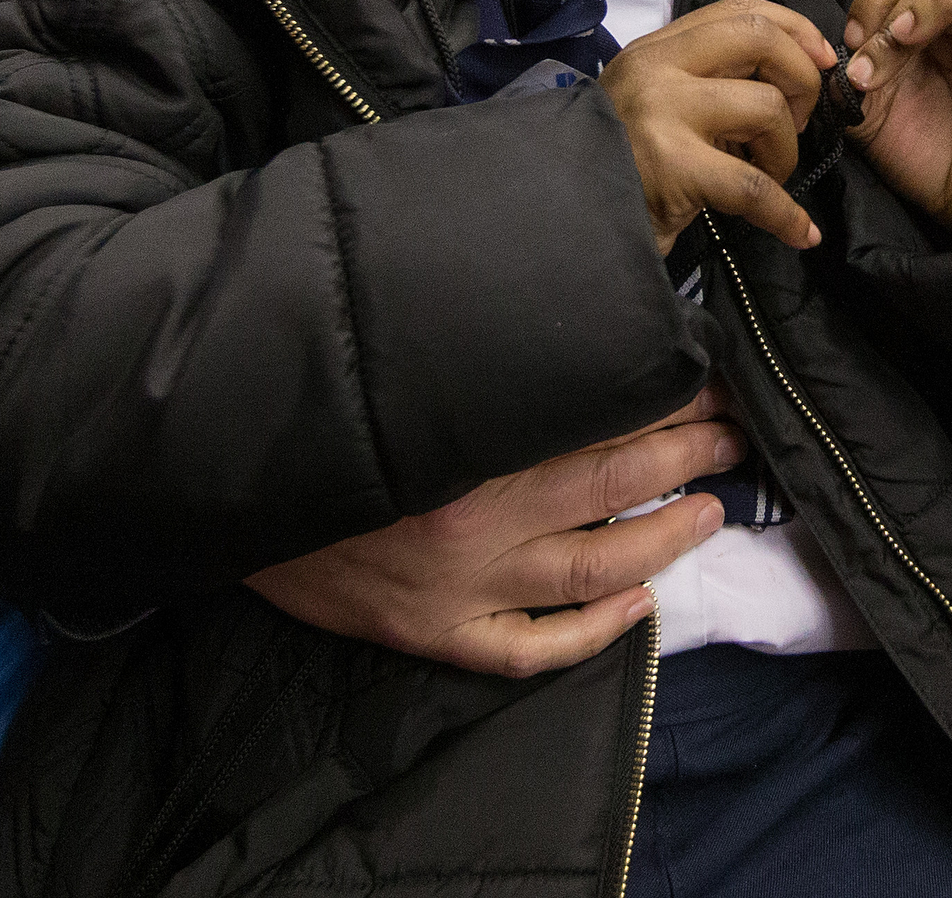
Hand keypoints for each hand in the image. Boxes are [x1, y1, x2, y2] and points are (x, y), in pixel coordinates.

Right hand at [246, 384, 744, 676]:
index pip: (596, 415)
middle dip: (688, 456)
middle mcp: (468, 518)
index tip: (706, 377)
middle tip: (734, 433)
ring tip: (713, 509)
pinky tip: (642, 605)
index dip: (663, 399)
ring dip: (666, 540)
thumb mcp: (392, 358)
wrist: (217, 481)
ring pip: (593, 570)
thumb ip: (480, 346)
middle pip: (612, 484)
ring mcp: (455, 587)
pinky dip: (595, 633)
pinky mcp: (432, 634)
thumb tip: (560, 302)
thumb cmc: (317, 411)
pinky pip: (530, 649)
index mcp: (463, 440)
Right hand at [600, 0, 836, 253]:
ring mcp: (662, 114)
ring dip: (785, 150)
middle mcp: (657, 69)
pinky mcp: (672, 167)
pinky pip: (754, 186)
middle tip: (801, 119)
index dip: (794, 28)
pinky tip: (799, 230)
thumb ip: (709, 80)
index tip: (823, 58)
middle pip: (760, 38)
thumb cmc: (620, 166)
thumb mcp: (658, 104)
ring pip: (766, 108)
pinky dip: (786, 213)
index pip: (738, 10)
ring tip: (768, 174)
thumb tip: (793, 73)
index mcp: (657, 49)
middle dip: (802, 77)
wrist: (564, 218)